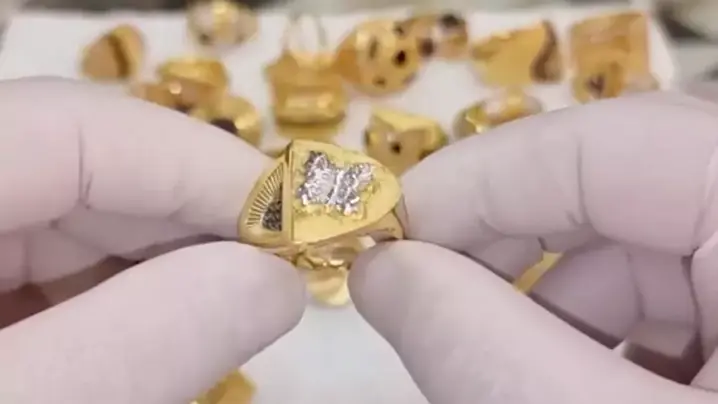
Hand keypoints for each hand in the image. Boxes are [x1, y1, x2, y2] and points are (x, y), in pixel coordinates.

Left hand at [0, 79, 303, 402]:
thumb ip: (140, 342)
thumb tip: (277, 283)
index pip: (79, 127)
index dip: (205, 168)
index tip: (305, 226)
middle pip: (81, 165)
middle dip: (190, 224)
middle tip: (274, 284)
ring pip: (69, 212)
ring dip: (156, 265)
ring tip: (221, 314)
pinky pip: (42, 255)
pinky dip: (110, 294)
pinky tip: (148, 331)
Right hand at [350, 91, 717, 403]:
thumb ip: (483, 344)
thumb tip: (379, 271)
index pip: (601, 144)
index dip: (475, 183)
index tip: (384, 237)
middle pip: (622, 190)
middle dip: (508, 247)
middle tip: (425, 303)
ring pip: (649, 246)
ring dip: (554, 302)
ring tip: (500, 368)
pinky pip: (685, 292)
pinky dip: (607, 331)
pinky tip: (576, 382)